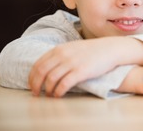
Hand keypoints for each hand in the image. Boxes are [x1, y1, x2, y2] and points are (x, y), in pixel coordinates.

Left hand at [28, 37, 142, 96]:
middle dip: (36, 85)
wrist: (110, 49)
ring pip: (50, 79)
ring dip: (47, 90)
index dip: (32, 77)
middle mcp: (63, 55)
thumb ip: (60, 55)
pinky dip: (58, 92)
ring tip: (49, 95)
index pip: (38, 64)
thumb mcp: (72, 48)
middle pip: (41, 72)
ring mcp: (71, 63)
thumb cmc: (92, 51)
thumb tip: (47, 67)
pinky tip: (59, 95)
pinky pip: (63, 84)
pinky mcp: (80, 71)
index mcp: (59, 49)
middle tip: (37, 93)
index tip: (32, 85)